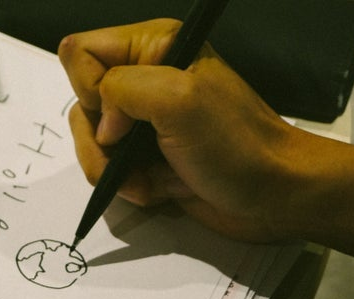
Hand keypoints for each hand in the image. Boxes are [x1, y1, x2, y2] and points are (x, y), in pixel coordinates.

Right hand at [57, 19, 297, 242]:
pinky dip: (128, 185)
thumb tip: (100, 122)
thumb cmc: (236, 145)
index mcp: (153, 47)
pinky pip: (111, 169)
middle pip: (81, 102)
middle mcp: (145, 77)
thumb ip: (122, 88)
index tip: (120, 121)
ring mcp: (144, 120)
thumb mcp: (178, 100)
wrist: (273, 195)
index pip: (81, 54)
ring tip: (146, 183)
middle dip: (98, 141)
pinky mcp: (147, 155)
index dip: (88, 90)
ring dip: (113, 170)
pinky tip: (158, 190)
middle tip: (125, 160)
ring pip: (91, 141)